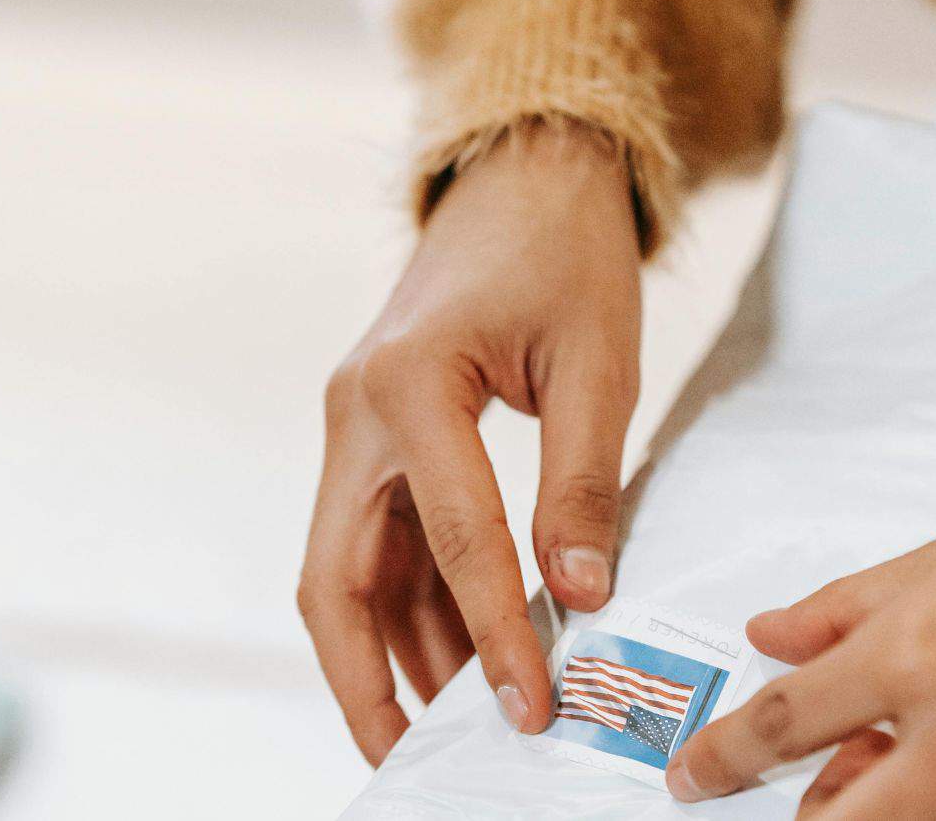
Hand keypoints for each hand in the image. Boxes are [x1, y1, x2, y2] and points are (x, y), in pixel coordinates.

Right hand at [299, 122, 642, 764]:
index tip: (533, 708)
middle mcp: (356, 411)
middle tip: (408, 761)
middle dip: (368, 681)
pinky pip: (382, 537)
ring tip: (453, 721)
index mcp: (408, 384)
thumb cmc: (565, 251)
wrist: (525, 172)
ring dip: (395, 648)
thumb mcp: (598, 364)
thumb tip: (580, 597)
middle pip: (337, 579)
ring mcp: (356, 423)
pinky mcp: (377, 431)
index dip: (496, 633)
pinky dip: (415, 599)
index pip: (453, 541)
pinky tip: (461, 648)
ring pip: (352, 568)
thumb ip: (585, 486)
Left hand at [666, 485, 935, 817]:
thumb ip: (837, 611)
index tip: (693, 776)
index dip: (720, 758)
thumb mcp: (929, 567)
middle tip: (814, 794)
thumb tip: (769, 633)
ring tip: (921, 772)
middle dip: (808, 816)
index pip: (780, 725)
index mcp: (909, 659)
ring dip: (894, 816)